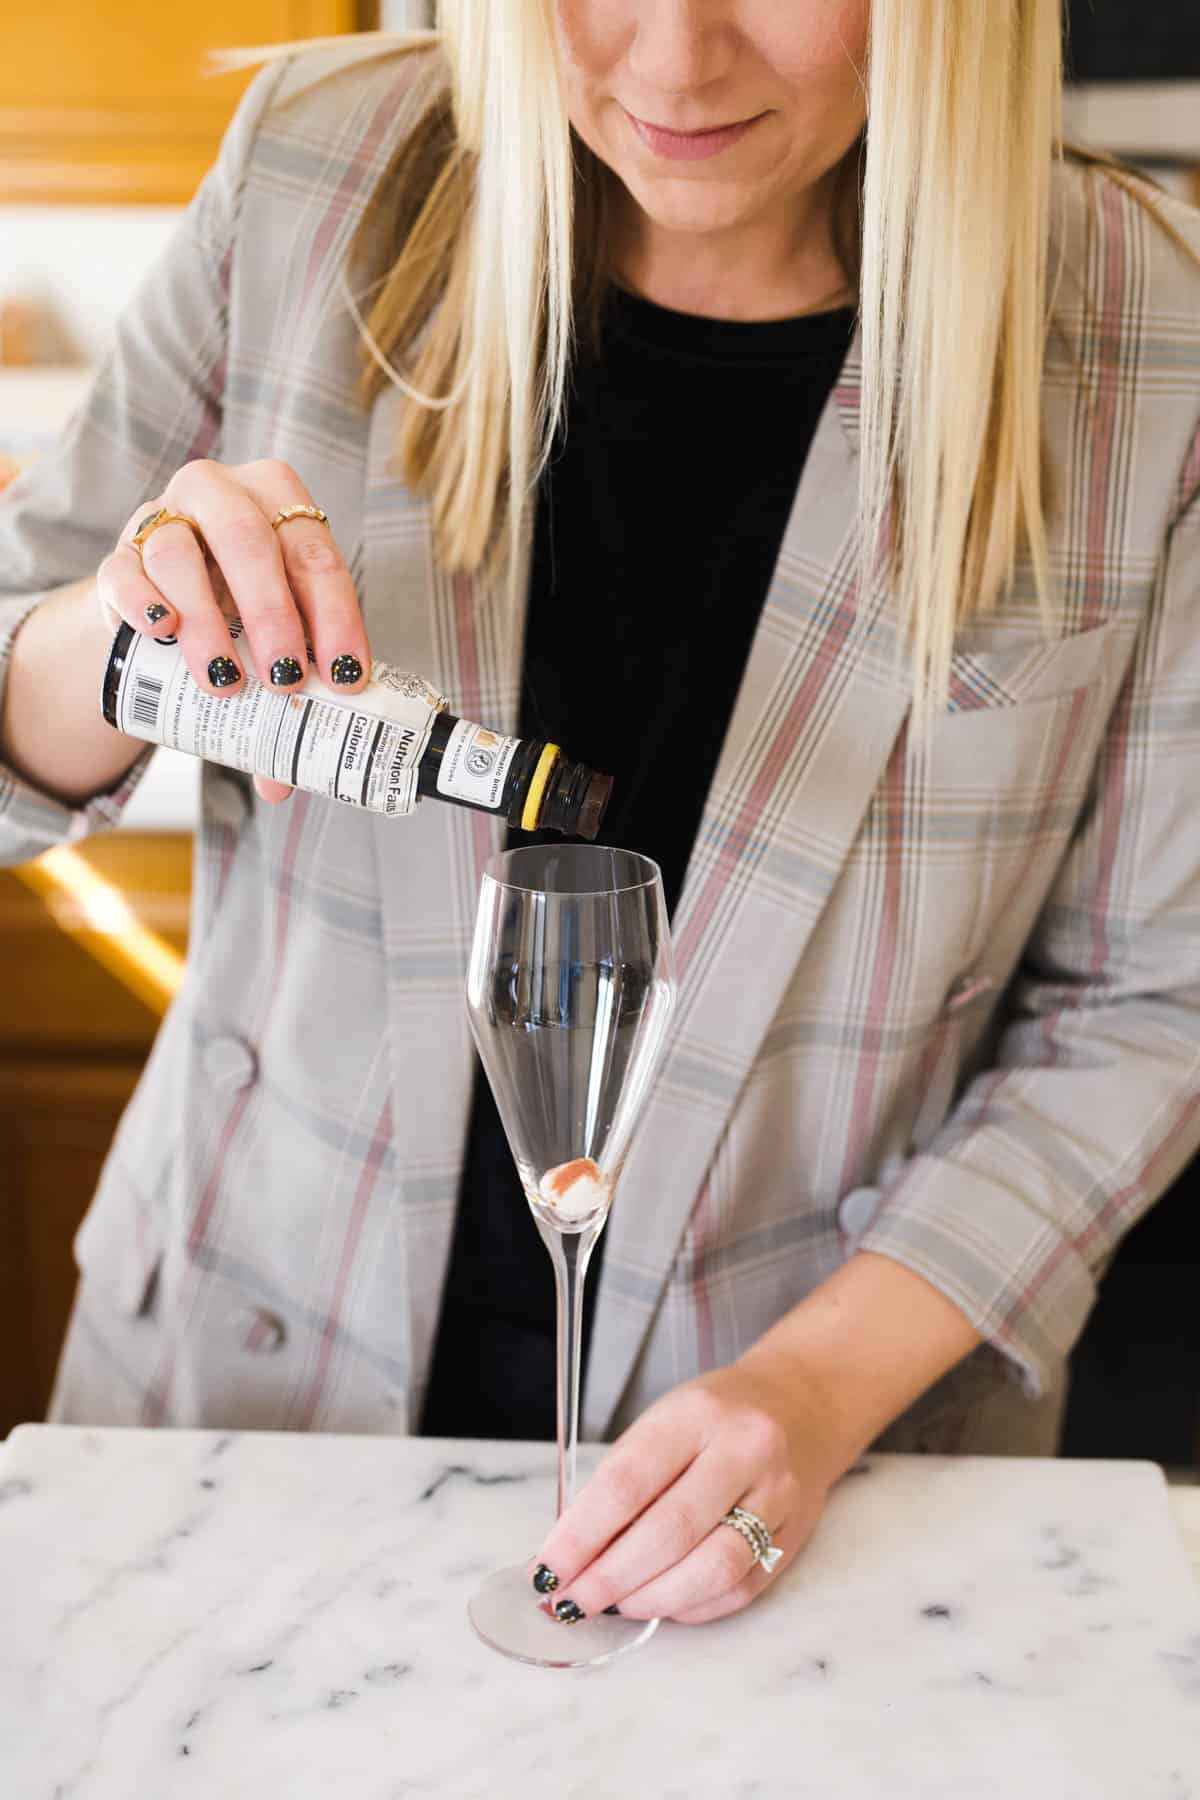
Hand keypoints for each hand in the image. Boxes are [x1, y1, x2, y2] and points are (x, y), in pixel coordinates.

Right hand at [97, 460, 369, 802]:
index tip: (344, 677)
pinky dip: (143, 604)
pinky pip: (122, 570)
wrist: (162, 605)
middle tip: (284, 679)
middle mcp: (221, 495)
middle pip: (247, 538)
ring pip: (178, 553)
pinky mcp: (117, 554)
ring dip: (205, 621)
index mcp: (280, 503)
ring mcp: (163, 519)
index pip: (316, 554)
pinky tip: (164, 634)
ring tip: (225, 680)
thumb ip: (291, 694)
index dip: (335, 617)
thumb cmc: (238, 616)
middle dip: (272, 613)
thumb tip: (284, 782)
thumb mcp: (274, 637)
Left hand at [529, 1354, 848, 1627]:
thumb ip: (622, 1482)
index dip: (580, 1536)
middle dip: (609, 1578)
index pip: (627, 1483)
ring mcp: (777, 1495)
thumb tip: (569, 1556)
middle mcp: (745, 1450)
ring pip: (710, 1569)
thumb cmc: (714, 1416)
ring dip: (651, 1599)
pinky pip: (739, 1588)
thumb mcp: (663, 1421)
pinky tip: (662, 1603)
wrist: (800, 1405)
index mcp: (697, 1413)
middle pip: (668, 1532)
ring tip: (615, 1605)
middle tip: (571, 1601)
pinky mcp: (793, 1535)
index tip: (547, 1570)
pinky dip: (692, 1607)